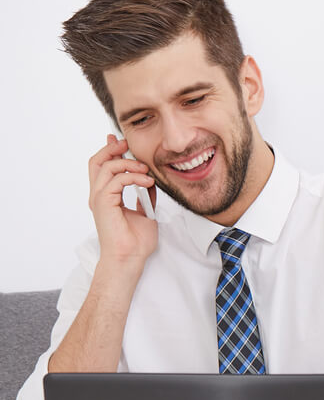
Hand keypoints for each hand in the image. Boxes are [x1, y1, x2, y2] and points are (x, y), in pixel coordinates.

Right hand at [88, 134, 157, 265]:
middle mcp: (99, 196)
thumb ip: (145, 195)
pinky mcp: (104, 203)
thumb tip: (151, 181)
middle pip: (97, 162)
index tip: (122, 142)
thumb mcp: (146, 212)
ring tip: (146, 171)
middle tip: (127, 144)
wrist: (130, 257)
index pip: (102, 167)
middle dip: (112, 149)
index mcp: (106, 197)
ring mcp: (99, 199)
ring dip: (129, 164)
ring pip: (106, 167)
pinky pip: (116, 180)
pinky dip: (134, 177)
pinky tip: (148, 182)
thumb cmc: (136, 241)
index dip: (109, 152)